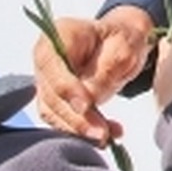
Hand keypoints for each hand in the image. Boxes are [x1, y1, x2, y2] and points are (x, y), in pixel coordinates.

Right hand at [33, 6, 152, 142]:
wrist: (124, 43)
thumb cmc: (123, 38)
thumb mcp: (123, 48)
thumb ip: (105, 71)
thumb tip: (88, 101)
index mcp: (60, 34)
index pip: (51, 63)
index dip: (66, 88)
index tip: (86, 106)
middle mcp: (47, 57)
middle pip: (51, 93)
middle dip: (76, 117)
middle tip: (101, 133)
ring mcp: (49, 79)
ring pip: (54, 112)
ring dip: (80, 129)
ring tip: (108, 135)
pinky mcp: (56, 99)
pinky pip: (65, 120)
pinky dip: (85, 130)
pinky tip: (109, 133)